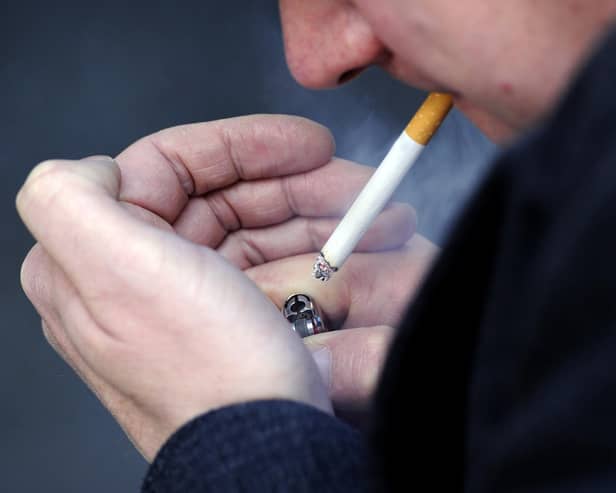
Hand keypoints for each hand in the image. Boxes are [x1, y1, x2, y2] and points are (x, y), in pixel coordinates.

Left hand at [17, 115, 432, 459]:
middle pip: (229, 199)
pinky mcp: (241, 323)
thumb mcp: (121, 274)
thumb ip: (68, 199)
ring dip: (329, 219)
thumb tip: (95, 165)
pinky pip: (287, 267)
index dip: (243, 146)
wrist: (268, 454)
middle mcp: (147, 277)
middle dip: (304, 185)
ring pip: (267, 230)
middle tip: (362, 187)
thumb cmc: (205, 373)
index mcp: (102, 260)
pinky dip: (330, 254)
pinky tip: (369, 253)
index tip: (308, 144)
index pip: (171, 168)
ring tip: (383, 221)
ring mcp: (200, 301)